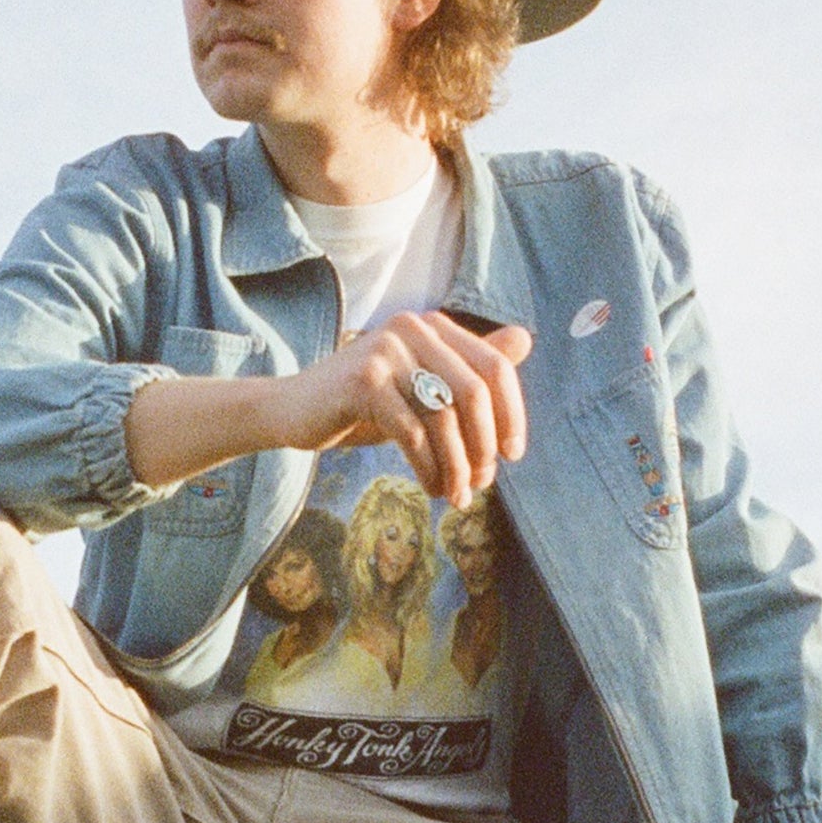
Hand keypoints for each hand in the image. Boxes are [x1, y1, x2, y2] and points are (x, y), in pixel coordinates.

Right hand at [265, 311, 531, 506]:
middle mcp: (413, 329)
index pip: (494, 367)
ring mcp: (385, 352)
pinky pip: (411, 434)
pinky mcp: (362, 382)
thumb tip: (525, 338)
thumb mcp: (422, 386)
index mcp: (433, 327)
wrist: (296, 410)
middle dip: (483, 446)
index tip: (512, 455)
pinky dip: (428, 468)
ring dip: (457, 465)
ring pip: (443, 417)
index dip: (512, 413)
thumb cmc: (367, 403)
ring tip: (458, 495)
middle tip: (482, 484)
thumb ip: (469, 367)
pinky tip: (431, 487)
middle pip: (473, 393)